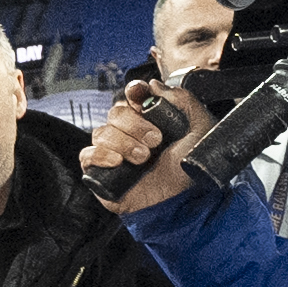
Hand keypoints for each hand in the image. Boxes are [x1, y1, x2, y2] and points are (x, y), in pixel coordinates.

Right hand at [79, 78, 215, 213]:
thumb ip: (182, 101)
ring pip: (101, 133)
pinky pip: (87, 155)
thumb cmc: (191, 170)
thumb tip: (153, 85)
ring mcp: (112, 152)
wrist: (182, 201)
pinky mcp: (99, 172)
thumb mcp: (200, 128)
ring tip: (143, 159)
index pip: (132, 96)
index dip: (134, 93)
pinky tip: (119, 162)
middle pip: (115, 112)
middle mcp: (128, 133)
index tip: (140, 95)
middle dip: (135, 124)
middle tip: (156, 141)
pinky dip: (101, 155)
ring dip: (124, 143)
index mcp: (150, 120)